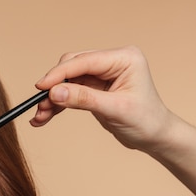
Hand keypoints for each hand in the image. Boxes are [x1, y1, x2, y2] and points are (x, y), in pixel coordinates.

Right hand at [30, 46, 173, 154]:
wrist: (155, 137)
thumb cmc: (145, 121)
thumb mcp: (114, 110)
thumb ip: (83, 99)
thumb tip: (54, 92)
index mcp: (123, 58)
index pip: (83, 61)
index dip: (59, 74)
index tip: (40, 87)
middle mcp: (111, 62)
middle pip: (71, 67)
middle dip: (53, 87)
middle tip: (40, 105)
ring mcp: (102, 74)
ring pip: (66, 81)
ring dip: (52, 98)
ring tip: (40, 117)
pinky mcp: (94, 87)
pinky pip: (69, 91)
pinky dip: (57, 104)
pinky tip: (45, 117)